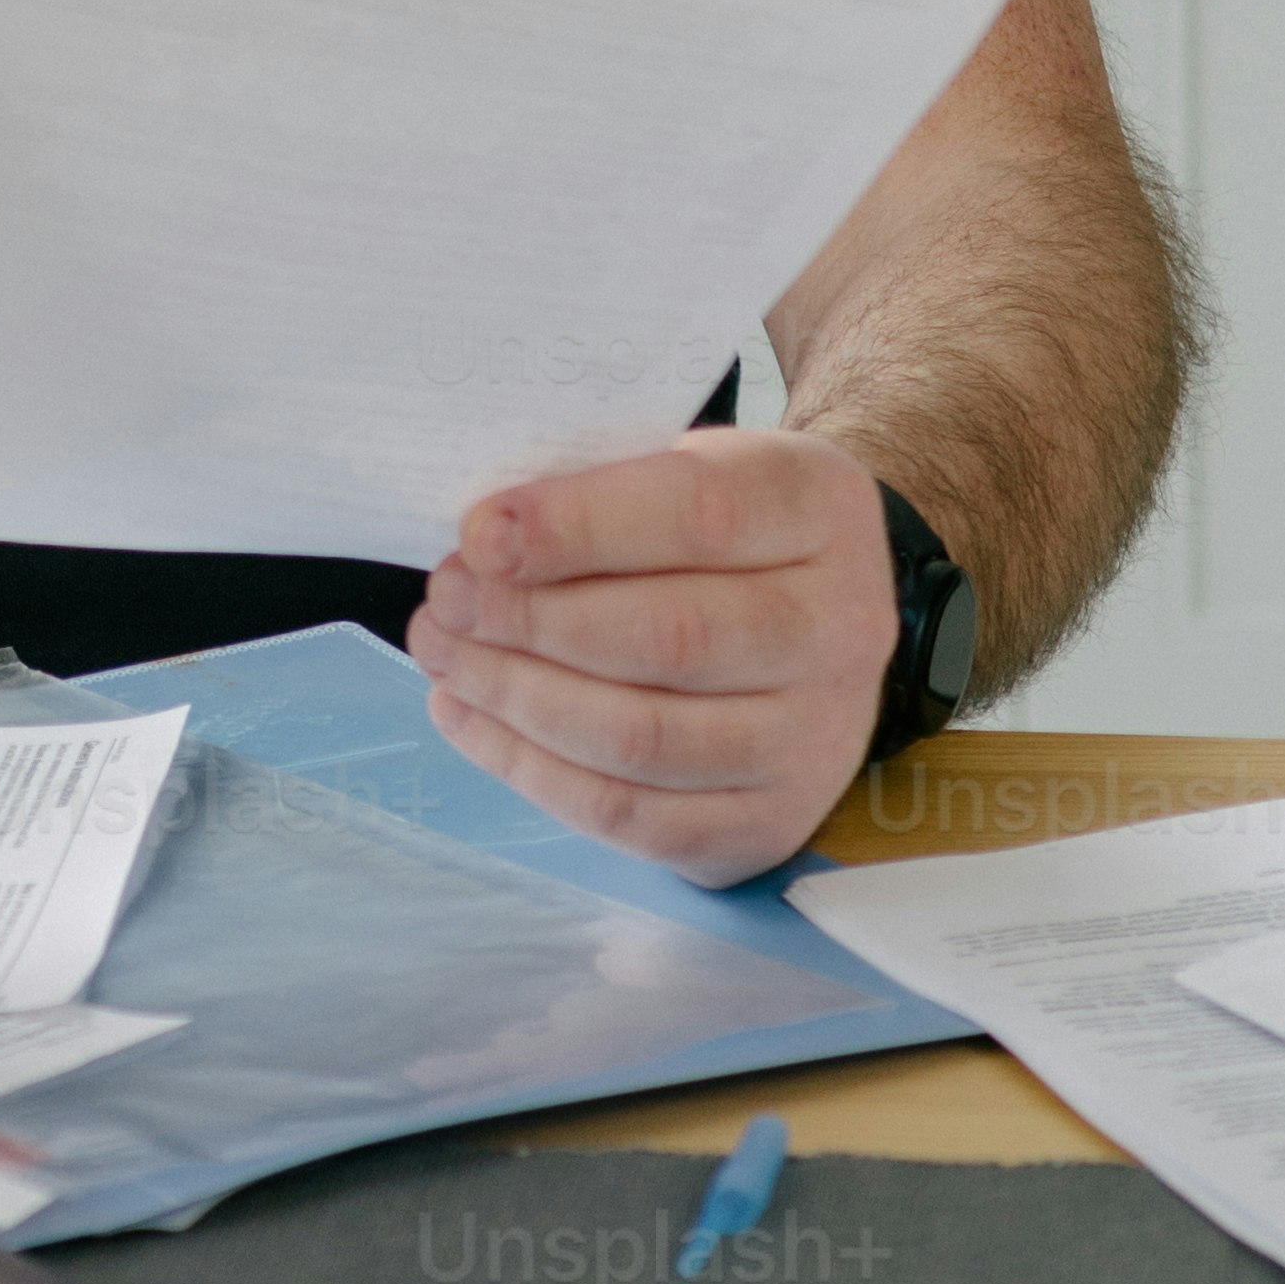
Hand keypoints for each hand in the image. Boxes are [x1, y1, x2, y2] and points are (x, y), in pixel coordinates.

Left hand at [404, 426, 899, 886]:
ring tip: (444, 654)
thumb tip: (483, 544)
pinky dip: (530, 770)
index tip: (478, 536)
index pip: (699, 516)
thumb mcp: (689, 461)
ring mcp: (813, 741)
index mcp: (821, 508)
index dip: (576, 528)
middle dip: (530, 622)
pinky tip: (468, 716)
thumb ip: (602, 486)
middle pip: (669, 639)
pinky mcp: (767, 823)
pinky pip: (630, 817)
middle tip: (446, 599)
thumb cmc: (726, 524)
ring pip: (641, 739)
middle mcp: (840, 630)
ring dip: (515, 698)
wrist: (818, 610)